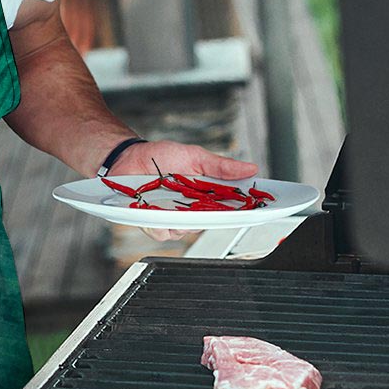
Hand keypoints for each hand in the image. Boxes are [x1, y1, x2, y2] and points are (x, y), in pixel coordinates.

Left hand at [109, 140, 258, 242]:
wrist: (129, 158)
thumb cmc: (161, 157)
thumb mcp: (195, 156)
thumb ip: (221, 166)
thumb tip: (250, 168)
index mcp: (206, 195)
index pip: (231, 208)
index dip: (245, 211)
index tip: (258, 209)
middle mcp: (192, 210)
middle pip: (211, 223)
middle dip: (212, 216)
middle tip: (207, 202)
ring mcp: (173, 218)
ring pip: (186, 231)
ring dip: (182, 218)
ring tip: (173, 200)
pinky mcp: (153, 223)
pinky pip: (162, 232)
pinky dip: (160, 222)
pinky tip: (154, 208)